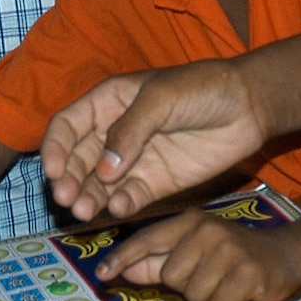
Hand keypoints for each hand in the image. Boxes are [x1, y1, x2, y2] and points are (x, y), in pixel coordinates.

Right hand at [40, 63, 267, 219]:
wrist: (247, 107)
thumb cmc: (202, 88)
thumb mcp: (161, 98)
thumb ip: (130, 130)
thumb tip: (104, 170)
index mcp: (107, 102)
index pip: (67, 126)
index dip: (55, 149)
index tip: (53, 172)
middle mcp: (113, 133)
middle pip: (78, 160)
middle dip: (68, 180)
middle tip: (65, 199)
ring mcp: (134, 160)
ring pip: (99, 184)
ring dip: (88, 198)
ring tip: (82, 212)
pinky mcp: (155, 182)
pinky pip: (130, 196)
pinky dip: (120, 204)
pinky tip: (118, 209)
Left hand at [96, 212, 300, 300]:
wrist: (285, 256)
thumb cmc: (232, 257)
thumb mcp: (194, 254)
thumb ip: (157, 263)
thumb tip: (123, 271)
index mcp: (189, 222)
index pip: (147, 240)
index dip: (122, 258)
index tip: (102, 273)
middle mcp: (206, 230)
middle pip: (171, 277)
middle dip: (187, 286)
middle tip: (211, 277)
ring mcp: (229, 249)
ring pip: (194, 295)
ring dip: (208, 299)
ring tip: (226, 284)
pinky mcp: (248, 271)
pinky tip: (240, 292)